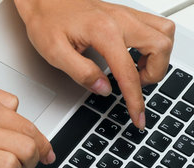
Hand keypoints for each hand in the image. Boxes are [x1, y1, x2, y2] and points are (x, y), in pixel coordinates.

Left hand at [14, 0, 174, 128]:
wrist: (43, 1)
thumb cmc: (46, 22)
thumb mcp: (54, 53)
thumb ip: (81, 73)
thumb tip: (103, 89)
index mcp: (103, 32)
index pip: (128, 72)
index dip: (135, 99)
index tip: (137, 115)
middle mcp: (120, 20)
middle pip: (161, 47)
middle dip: (154, 74)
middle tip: (134, 86)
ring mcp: (125, 14)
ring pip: (164, 33)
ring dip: (158, 56)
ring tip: (137, 71)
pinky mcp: (125, 14)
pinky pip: (155, 26)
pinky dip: (154, 44)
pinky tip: (135, 55)